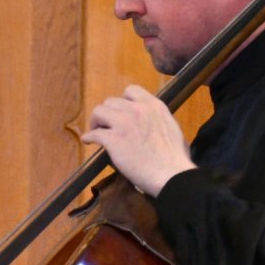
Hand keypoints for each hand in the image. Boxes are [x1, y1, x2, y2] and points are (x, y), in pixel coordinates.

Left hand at [80, 84, 195, 195]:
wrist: (171, 174)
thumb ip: (157, 121)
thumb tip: (152, 126)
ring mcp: (124, 123)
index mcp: (153, 106)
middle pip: (111, 102)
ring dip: (97, 122)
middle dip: (108, 113)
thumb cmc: (176, 158)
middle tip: (107, 125)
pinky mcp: (113, 139)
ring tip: (97, 131)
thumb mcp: (171, 128)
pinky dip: (89, 137)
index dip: (123, 101)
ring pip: (99, 112)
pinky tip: (88, 141)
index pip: (131, 90)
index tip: (121, 112)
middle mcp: (137, 109)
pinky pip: (94, 134)